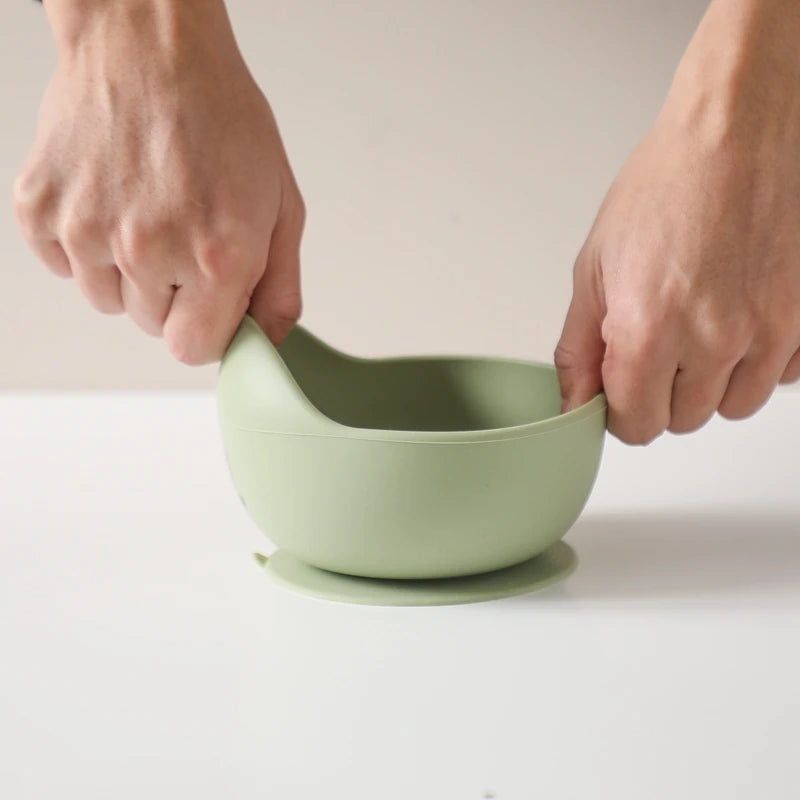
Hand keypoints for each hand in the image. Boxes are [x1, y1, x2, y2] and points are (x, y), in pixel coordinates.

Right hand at [14, 0, 304, 362]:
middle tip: (185, 234)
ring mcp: (87, 229)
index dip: (206, 331)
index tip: (211, 304)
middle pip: (153, 326)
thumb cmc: (222, 118)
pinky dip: (87, 247)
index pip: (194, 351)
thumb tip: (265, 342)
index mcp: (216, 255)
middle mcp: (148, 249)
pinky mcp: (40, 209)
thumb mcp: (281, 206)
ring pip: (108, 301)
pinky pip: (65, 267)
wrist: (152, 44)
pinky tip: (112, 201)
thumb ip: (279, 288)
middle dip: (175, 295)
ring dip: (129, 274)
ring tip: (149, 213)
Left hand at [555, 0, 799, 443]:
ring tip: (695, 331)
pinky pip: (777, 380)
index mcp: (649, 332)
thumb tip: (573, 403)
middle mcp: (712, 341)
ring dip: (708, 385)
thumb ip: (578, 349)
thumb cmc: (664, 188)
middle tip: (655, 343)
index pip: (635, 426)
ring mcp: (766, 333)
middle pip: (680, 421)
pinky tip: (735, 320)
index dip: (620, 410)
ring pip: (731, 407)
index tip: (619, 387)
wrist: (732, 137)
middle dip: (660, 393)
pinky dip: (754, 364)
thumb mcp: (593, 269)